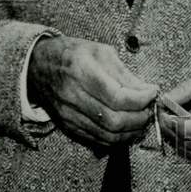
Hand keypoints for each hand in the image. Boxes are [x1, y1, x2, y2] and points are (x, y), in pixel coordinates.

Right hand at [27, 35, 157, 147]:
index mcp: (81, 71)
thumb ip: (124, 73)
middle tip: (150, 108)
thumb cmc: (73, 53)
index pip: (117, 97)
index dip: (140, 99)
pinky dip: (117, 138)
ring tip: (143, 119)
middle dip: (139, 118)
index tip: (153, 92)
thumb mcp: (100, 52)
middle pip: (113, 120)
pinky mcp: (68, 126)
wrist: (38, 66)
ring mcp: (68, 115)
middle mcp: (73, 96)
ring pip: (106, 134)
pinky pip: (97, 139)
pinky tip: (127, 128)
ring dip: (131, 131)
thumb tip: (147, 90)